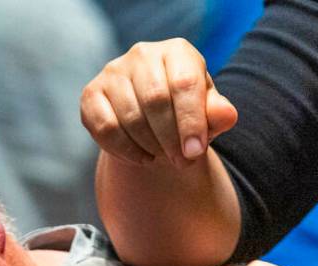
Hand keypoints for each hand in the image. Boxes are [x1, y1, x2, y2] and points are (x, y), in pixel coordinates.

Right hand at [80, 39, 237, 167]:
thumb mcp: (207, 114)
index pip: (184, 84)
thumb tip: (226, 115)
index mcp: (177, 51)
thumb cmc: (185, 113)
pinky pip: (106, 128)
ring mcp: (113, 72)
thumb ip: (217, 114)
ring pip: (130, 116)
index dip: (191, 121)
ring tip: (162, 158)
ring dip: (149, 146)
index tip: (195, 152)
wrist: (152, 118)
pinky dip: (125, 150)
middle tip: (181, 163)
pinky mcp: (91, 94)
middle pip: (155, 100)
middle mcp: (142, 54)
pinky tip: (141, 158)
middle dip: (170, 138)